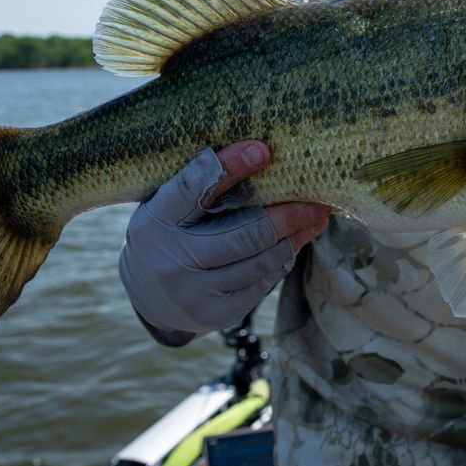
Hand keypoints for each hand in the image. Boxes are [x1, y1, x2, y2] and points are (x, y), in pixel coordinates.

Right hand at [119, 141, 330, 336]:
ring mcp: (196, 293)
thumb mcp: (171, 205)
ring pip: (263, 261)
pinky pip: (262, 283)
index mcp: (157, 220)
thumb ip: (205, 185)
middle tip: (318, 202)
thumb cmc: (170, 234)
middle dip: (289, 216)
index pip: (194, 188)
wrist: (147, 296)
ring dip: (295, 238)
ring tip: (316, 220)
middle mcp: (173, 259)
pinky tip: (292, 244)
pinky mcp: (218, 315)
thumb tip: (262, 156)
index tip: (262, 150)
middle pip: (246, 233)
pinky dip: (280, 260)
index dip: (229, 167)